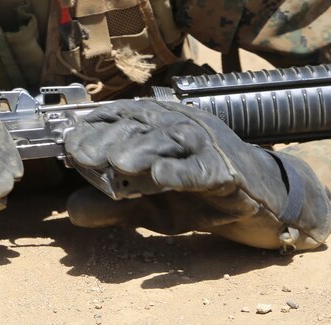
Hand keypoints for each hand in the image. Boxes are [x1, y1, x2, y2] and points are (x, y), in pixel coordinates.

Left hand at [64, 99, 330, 250]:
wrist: (262, 205)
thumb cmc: (201, 197)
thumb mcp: (150, 205)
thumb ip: (112, 206)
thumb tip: (69, 211)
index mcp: (158, 127)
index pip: (120, 120)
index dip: (93, 131)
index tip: (68, 148)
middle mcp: (180, 126)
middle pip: (140, 128)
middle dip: (108, 140)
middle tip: (80, 156)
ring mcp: (206, 144)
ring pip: (170, 141)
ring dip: (142, 150)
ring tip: (115, 163)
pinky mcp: (229, 170)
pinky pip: (203, 169)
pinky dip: (182, 172)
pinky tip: (161, 179)